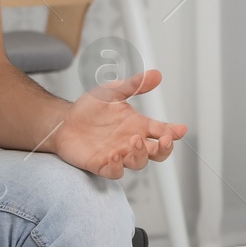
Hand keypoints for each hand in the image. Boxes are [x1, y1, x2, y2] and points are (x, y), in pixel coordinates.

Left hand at [46, 70, 188, 178]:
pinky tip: (114, 155)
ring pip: (139, 163)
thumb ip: (134, 85)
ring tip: (134, 142)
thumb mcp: (113, 91)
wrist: (63, 122)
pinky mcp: (101, 165)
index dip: (174, 132)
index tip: (181, 129)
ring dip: (141, 155)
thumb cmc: (90, 108)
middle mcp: (131, 142)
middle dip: (164, 149)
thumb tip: (156, 74)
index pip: (162, 130)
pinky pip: (115, 172)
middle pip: (157, 152)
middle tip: (164, 140)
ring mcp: (118, 155)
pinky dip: (117, 166)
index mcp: (138, 125)